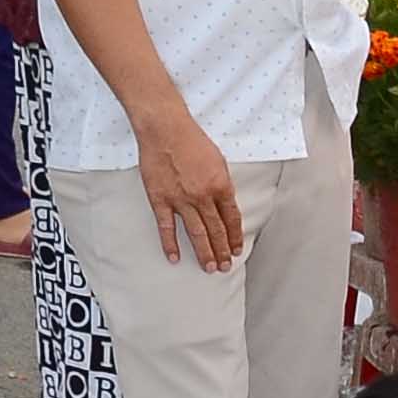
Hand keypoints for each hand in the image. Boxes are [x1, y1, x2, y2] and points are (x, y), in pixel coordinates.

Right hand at [135, 108, 242, 271]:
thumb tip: (225, 204)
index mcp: (221, 186)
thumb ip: (222, 184)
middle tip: (224, 267)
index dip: (234, 237)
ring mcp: (181, 200)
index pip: (232, 219)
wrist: (165, 130)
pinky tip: (175, 258)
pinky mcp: (160, 200)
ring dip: (204, 252)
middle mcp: (203, 196)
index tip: (236, 250)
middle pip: (216, 230)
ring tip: (209, 268)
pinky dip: (170, 244)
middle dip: (222, 251)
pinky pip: (166, 227)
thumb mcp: (218, 161)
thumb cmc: (192, 140)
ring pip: (196, 233)